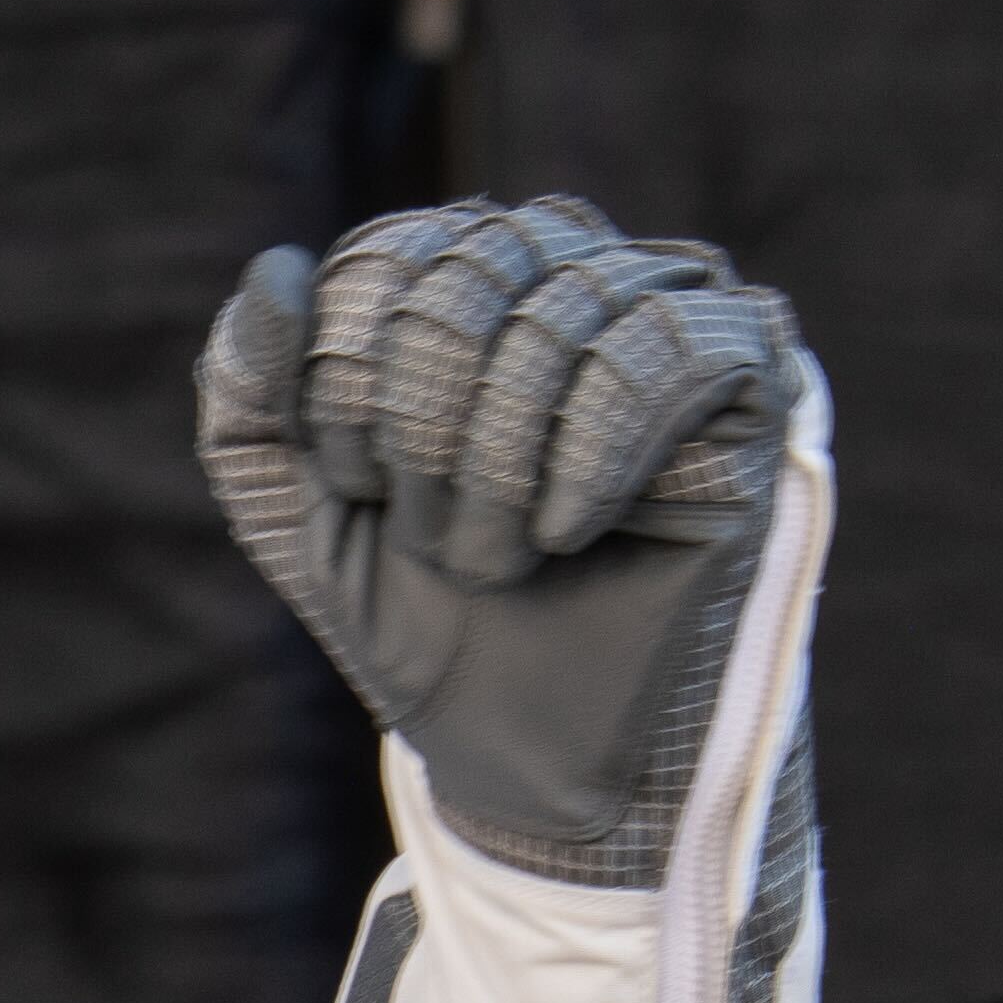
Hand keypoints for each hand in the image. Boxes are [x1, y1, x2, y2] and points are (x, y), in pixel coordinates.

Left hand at [198, 196, 809, 882]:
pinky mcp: (754, 374)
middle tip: (435, 540)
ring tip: (498, 559)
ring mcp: (669, 311)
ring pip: (562, 309)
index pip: (388, 253)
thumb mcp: (298, 504)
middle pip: (471, 269)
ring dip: (499, 462)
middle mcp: (571, 270)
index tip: (357, 487)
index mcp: (464, 283)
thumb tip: (280, 268)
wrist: (530, 749)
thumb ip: (249, 391)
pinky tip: (567, 533)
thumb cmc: (424, 616)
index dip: (347, 378)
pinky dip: (593, 449)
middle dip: (422, 426)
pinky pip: (665, 346)